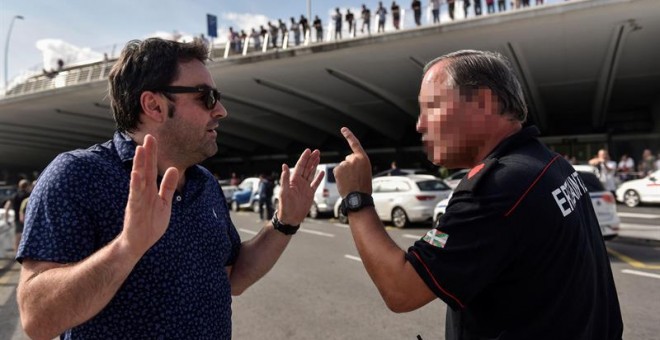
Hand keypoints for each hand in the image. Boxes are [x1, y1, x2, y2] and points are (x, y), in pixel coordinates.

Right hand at [121, 135, 178, 256]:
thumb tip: (173, 169)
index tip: (152, 139)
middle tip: (148, 137)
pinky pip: (135, 195)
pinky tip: (136, 174)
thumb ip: (167, 186)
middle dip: (146, 154)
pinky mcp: (134, 209)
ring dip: (139, 165)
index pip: (151, 168)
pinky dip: (136, 185)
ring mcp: (137, 199)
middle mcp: (142, 192)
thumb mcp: (164, 202)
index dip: (152, 154)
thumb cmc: (150, 223)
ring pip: (139, 179)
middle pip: (144, 169)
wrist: (139, 243)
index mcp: (150, 189)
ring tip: (140, 150)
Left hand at [277, 149, 323, 224]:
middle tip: (317, 151)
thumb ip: (285, 179)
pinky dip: (319, 178)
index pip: (300, 166)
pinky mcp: (310, 193)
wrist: (290, 218)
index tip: (308, 150)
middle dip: (311, 159)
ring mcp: (305, 187)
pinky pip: (315, 184)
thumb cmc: (285, 206)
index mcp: (293, 180)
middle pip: (307, 168)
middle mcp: (299, 182)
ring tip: (319, 157)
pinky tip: (322, 172)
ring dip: (315, 165)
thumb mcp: (284, 192)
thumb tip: (284, 166)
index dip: (304, 158)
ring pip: (311, 173)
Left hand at [333, 127, 372, 196]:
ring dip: (344, 173)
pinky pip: (336, 171)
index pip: (355, 144)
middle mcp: (354, 159)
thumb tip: (347, 159)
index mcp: (363, 158)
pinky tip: (344, 182)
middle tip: (354, 178)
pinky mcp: (338, 169)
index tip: (343, 129)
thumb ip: (358, 163)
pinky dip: (338, 177)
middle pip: (348, 159)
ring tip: (350, 182)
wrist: (358, 197)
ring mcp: (345, 163)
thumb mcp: (365, 172)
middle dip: (349, 166)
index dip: (349, 136)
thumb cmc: (363, 187)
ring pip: (342, 166)